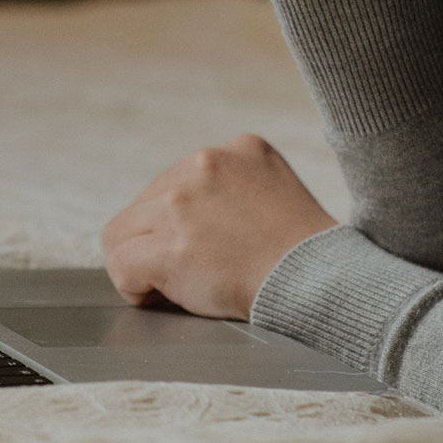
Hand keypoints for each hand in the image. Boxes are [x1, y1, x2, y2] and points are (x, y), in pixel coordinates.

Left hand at [99, 133, 336, 319]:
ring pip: (122, 233)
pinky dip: (134, 286)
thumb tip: (190, 211)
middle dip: (159, 239)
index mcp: (236, 149)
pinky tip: (161, 294)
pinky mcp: (170, 248)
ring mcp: (183, 204)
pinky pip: (121, 265)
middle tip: (190, 269)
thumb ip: (234, 184)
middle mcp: (205, 164)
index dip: (182, 220)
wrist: (321, 282)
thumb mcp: (276, 185)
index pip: (178, 180)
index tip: (208, 245)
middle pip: (145, 204)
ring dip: (141, 260)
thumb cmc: (304, 252)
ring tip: (171, 282)